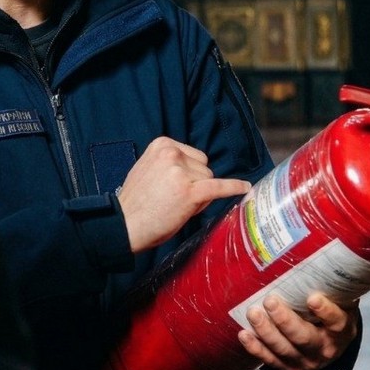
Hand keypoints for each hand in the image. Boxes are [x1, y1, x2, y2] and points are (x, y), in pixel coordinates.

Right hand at [116, 137, 250, 252]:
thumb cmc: (135, 202)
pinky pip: (219, 187)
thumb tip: (197, 170)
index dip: (189, 174)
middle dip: (196, 183)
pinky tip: (245, 188)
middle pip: (204, 167)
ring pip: (209, 180)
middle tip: (173, 199)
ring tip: (175, 206)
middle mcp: (172, 154)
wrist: (123, 224)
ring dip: (199, 195)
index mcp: (161, 144)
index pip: (193, 156)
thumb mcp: (147, 169)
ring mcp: (182, 172)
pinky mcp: (190, 192)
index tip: (174, 187)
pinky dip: (234, 187)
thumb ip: (169, 164)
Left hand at [237, 293, 358, 369]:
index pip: (336, 322)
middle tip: (270, 301)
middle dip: (285, 320)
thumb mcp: (341, 301)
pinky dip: (255, 348)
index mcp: (341, 331)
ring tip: (253, 313)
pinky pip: (270, 360)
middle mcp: (324, 350)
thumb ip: (333, 286)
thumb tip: (318, 255)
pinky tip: (244, 334)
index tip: (312, 298)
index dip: (326, 312)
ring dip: (266, 331)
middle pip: (303, 337)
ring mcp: (305, 362)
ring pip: (283, 349)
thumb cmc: (332, 313)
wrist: (332, 344)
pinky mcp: (288, 368)